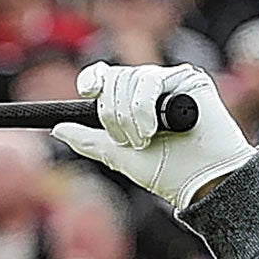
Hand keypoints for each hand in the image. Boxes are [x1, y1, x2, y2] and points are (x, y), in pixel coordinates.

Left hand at [52, 64, 255, 209]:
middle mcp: (150, 88)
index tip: (87, 92)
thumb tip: (57, 128)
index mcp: (133, 101)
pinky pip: (151, 80)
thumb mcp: (119, 156)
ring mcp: (170, 82)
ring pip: (130, 78)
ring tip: (145, 140)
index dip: (93, 79)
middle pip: (114, 78)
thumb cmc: (168, 172)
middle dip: (112, 114)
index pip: (106, 76)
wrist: (202, 181)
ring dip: (129, 116)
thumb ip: (89, 140)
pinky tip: (156, 128)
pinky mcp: (188, 80)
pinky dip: (145, 108)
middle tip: (128, 140)